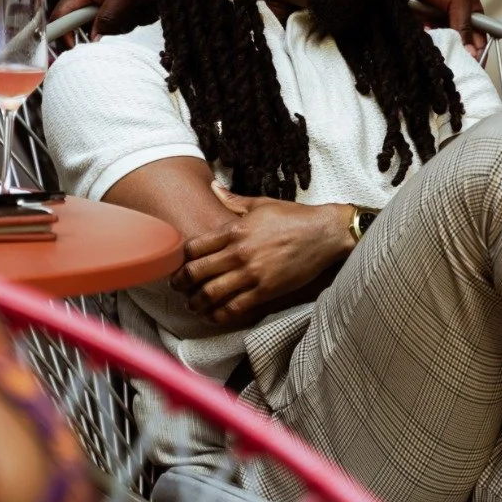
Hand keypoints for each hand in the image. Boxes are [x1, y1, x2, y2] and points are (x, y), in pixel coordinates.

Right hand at [51, 0, 154, 40]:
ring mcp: (96, 0)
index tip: (74, 50)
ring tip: (134, 11)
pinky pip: (111, 22)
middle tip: (119, 25)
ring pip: (98, 26)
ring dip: (117, 25)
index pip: (59, 17)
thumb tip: (93, 40)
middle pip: (79, 27)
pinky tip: (137, 10)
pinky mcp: (107, 4)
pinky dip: (124, 21)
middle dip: (99, 30)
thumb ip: (108, 17)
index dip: (61, 36)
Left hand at [171, 184, 352, 326]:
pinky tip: (212, 315)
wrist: (325, 233)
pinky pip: (234, 308)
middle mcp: (239, 252)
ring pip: (211, 294)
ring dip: (196, 302)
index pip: (194, 247)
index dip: (180, 259)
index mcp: (235, 229)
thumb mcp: (261, 203)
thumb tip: (213, 186)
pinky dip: (218, 315)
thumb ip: (232, 200)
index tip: (177, 264)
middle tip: (177, 288)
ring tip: (192, 304)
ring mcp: (252, 274)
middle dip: (181, 283)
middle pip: (196, 273)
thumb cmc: (294, 217)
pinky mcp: (266, 291)